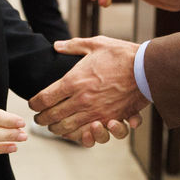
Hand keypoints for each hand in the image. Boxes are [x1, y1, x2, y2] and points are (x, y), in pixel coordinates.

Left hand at [29, 37, 148, 143]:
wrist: (146, 68)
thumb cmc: (121, 54)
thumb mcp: (95, 44)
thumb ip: (73, 46)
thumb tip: (56, 46)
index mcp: (73, 81)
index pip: (43, 99)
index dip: (34, 104)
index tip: (33, 104)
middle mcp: (80, 99)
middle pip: (51, 117)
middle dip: (42, 120)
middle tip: (39, 119)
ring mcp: (95, 112)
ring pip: (67, 128)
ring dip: (57, 129)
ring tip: (54, 127)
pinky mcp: (109, 119)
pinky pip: (87, 133)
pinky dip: (78, 135)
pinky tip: (74, 132)